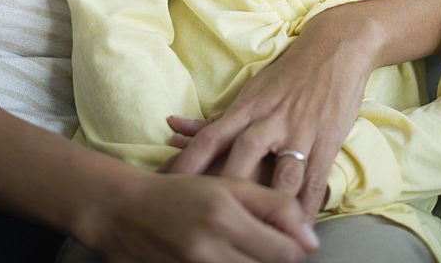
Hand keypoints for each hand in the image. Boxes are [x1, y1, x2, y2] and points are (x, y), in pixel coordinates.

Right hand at [84, 170, 318, 262]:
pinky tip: (232, 257)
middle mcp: (210, 251)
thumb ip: (274, 205)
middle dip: (278, 260)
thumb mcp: (229, 185)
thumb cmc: (184, 191)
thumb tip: (312, 239)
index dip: (296, 248)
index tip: (291, 239)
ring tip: (249, 249)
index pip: (285, 253)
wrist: (128, 211)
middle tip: (271, 245)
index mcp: (226, 218)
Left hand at [164, 2, 376, 219]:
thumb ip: (218, 119)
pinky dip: (307, 207)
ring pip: (281, 172)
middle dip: (224, 188)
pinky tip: (298, 230)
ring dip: (271, 204)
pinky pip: (315, 179)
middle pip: (242, 156)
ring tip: (258, 234)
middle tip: (206, 219)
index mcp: (247, 107)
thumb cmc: (287, 74)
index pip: (210, 136)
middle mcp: (269, 120)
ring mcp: (299, 131)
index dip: (188, 162)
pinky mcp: (327, 140)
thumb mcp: (251, 92)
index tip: (165, 186)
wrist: (334, 47)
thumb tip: (173, 128)